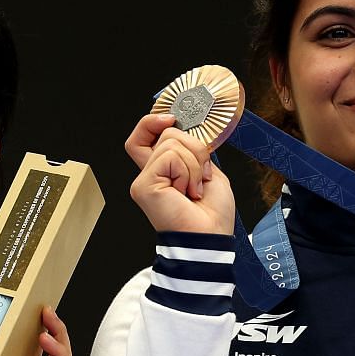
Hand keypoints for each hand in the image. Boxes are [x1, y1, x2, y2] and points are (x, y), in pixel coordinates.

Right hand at [126, 112, 234, 235]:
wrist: (211, 237)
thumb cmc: (211, 212)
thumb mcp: (207, 169)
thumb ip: (191, 149)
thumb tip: (183, 129)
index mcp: (161, 170)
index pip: (143, 135)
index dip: (152, 121)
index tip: (173, 118)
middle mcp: (149, 174)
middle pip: (163, 133)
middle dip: (194, 147)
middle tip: (202, 174)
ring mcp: (144, 180)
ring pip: (170, 143)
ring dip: (194, 164)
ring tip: (195, 188)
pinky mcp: (144, 185)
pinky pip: (169, 157)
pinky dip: (187, 171)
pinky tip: (187, 191)